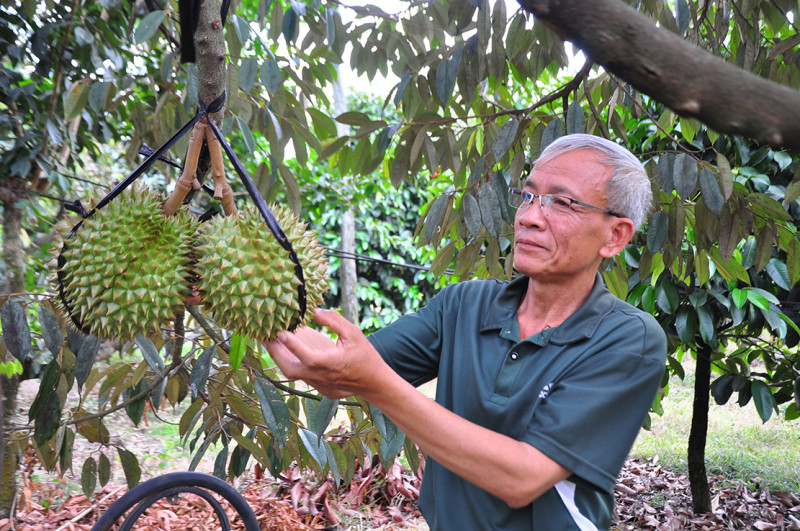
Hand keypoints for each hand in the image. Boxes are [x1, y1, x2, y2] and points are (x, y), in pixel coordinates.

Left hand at [264, 309, 391, 398]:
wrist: (374, 383)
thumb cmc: (365, 356)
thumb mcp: (354, 334)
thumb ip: (335, 321)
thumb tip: (316, 311)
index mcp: (330, 364)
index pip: (306, 355)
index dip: (292, 344)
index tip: (279, 331)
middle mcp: (321, 377)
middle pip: (289, 368)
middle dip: (274, 352)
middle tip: (265, 335)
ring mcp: (318, 385)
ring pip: (292, 373)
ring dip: (280, 357)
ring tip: (271, 341)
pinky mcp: (318, 388)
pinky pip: (300, 375)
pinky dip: (290, 362)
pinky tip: (285, 351)